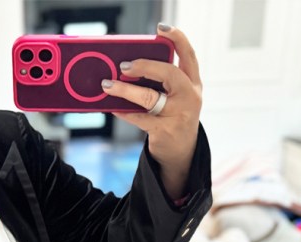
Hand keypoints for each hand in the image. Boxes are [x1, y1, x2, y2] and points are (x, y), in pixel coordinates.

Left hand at [101, 23, 202, 198]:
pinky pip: (139, 118)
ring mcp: (179, 115)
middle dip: (144, 66)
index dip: (177, 38)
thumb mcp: (177, 97)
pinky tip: (112, 107)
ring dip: (125, 89)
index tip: (161, 29)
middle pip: (168, 73)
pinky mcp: (164, 131)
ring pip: (149, 97)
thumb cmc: (173, 117)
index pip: (189, 55)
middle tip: (123, 66)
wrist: (181, 152)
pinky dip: (123, 111)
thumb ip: (162, 81)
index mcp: (193, 83)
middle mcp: (190, 97)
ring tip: (108, 85)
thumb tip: (128, 67)